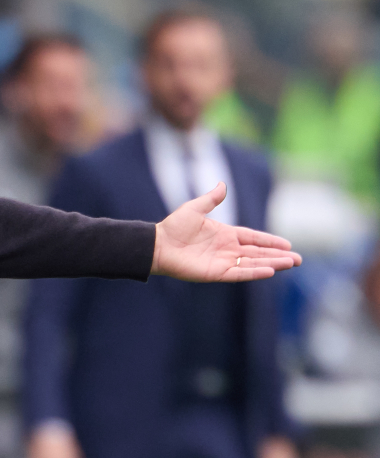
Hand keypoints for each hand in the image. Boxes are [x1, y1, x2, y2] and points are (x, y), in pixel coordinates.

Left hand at [152, 183, 301, 281]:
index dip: (270, 241)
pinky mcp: (215, 273)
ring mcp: (222, 262)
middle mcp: (226, 249)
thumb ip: (211, 198)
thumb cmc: (174, 227)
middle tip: (299, 259)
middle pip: (258, 253)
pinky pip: (239, 273)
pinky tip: (270, 270)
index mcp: (225, 234)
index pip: (253, 238)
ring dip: (272, 263)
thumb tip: (222, 184)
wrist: (158, 244)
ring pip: (253, 263)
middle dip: (278, 255)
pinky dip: (254, 272)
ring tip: (291, 264)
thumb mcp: (195, 208)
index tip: (288, 244)